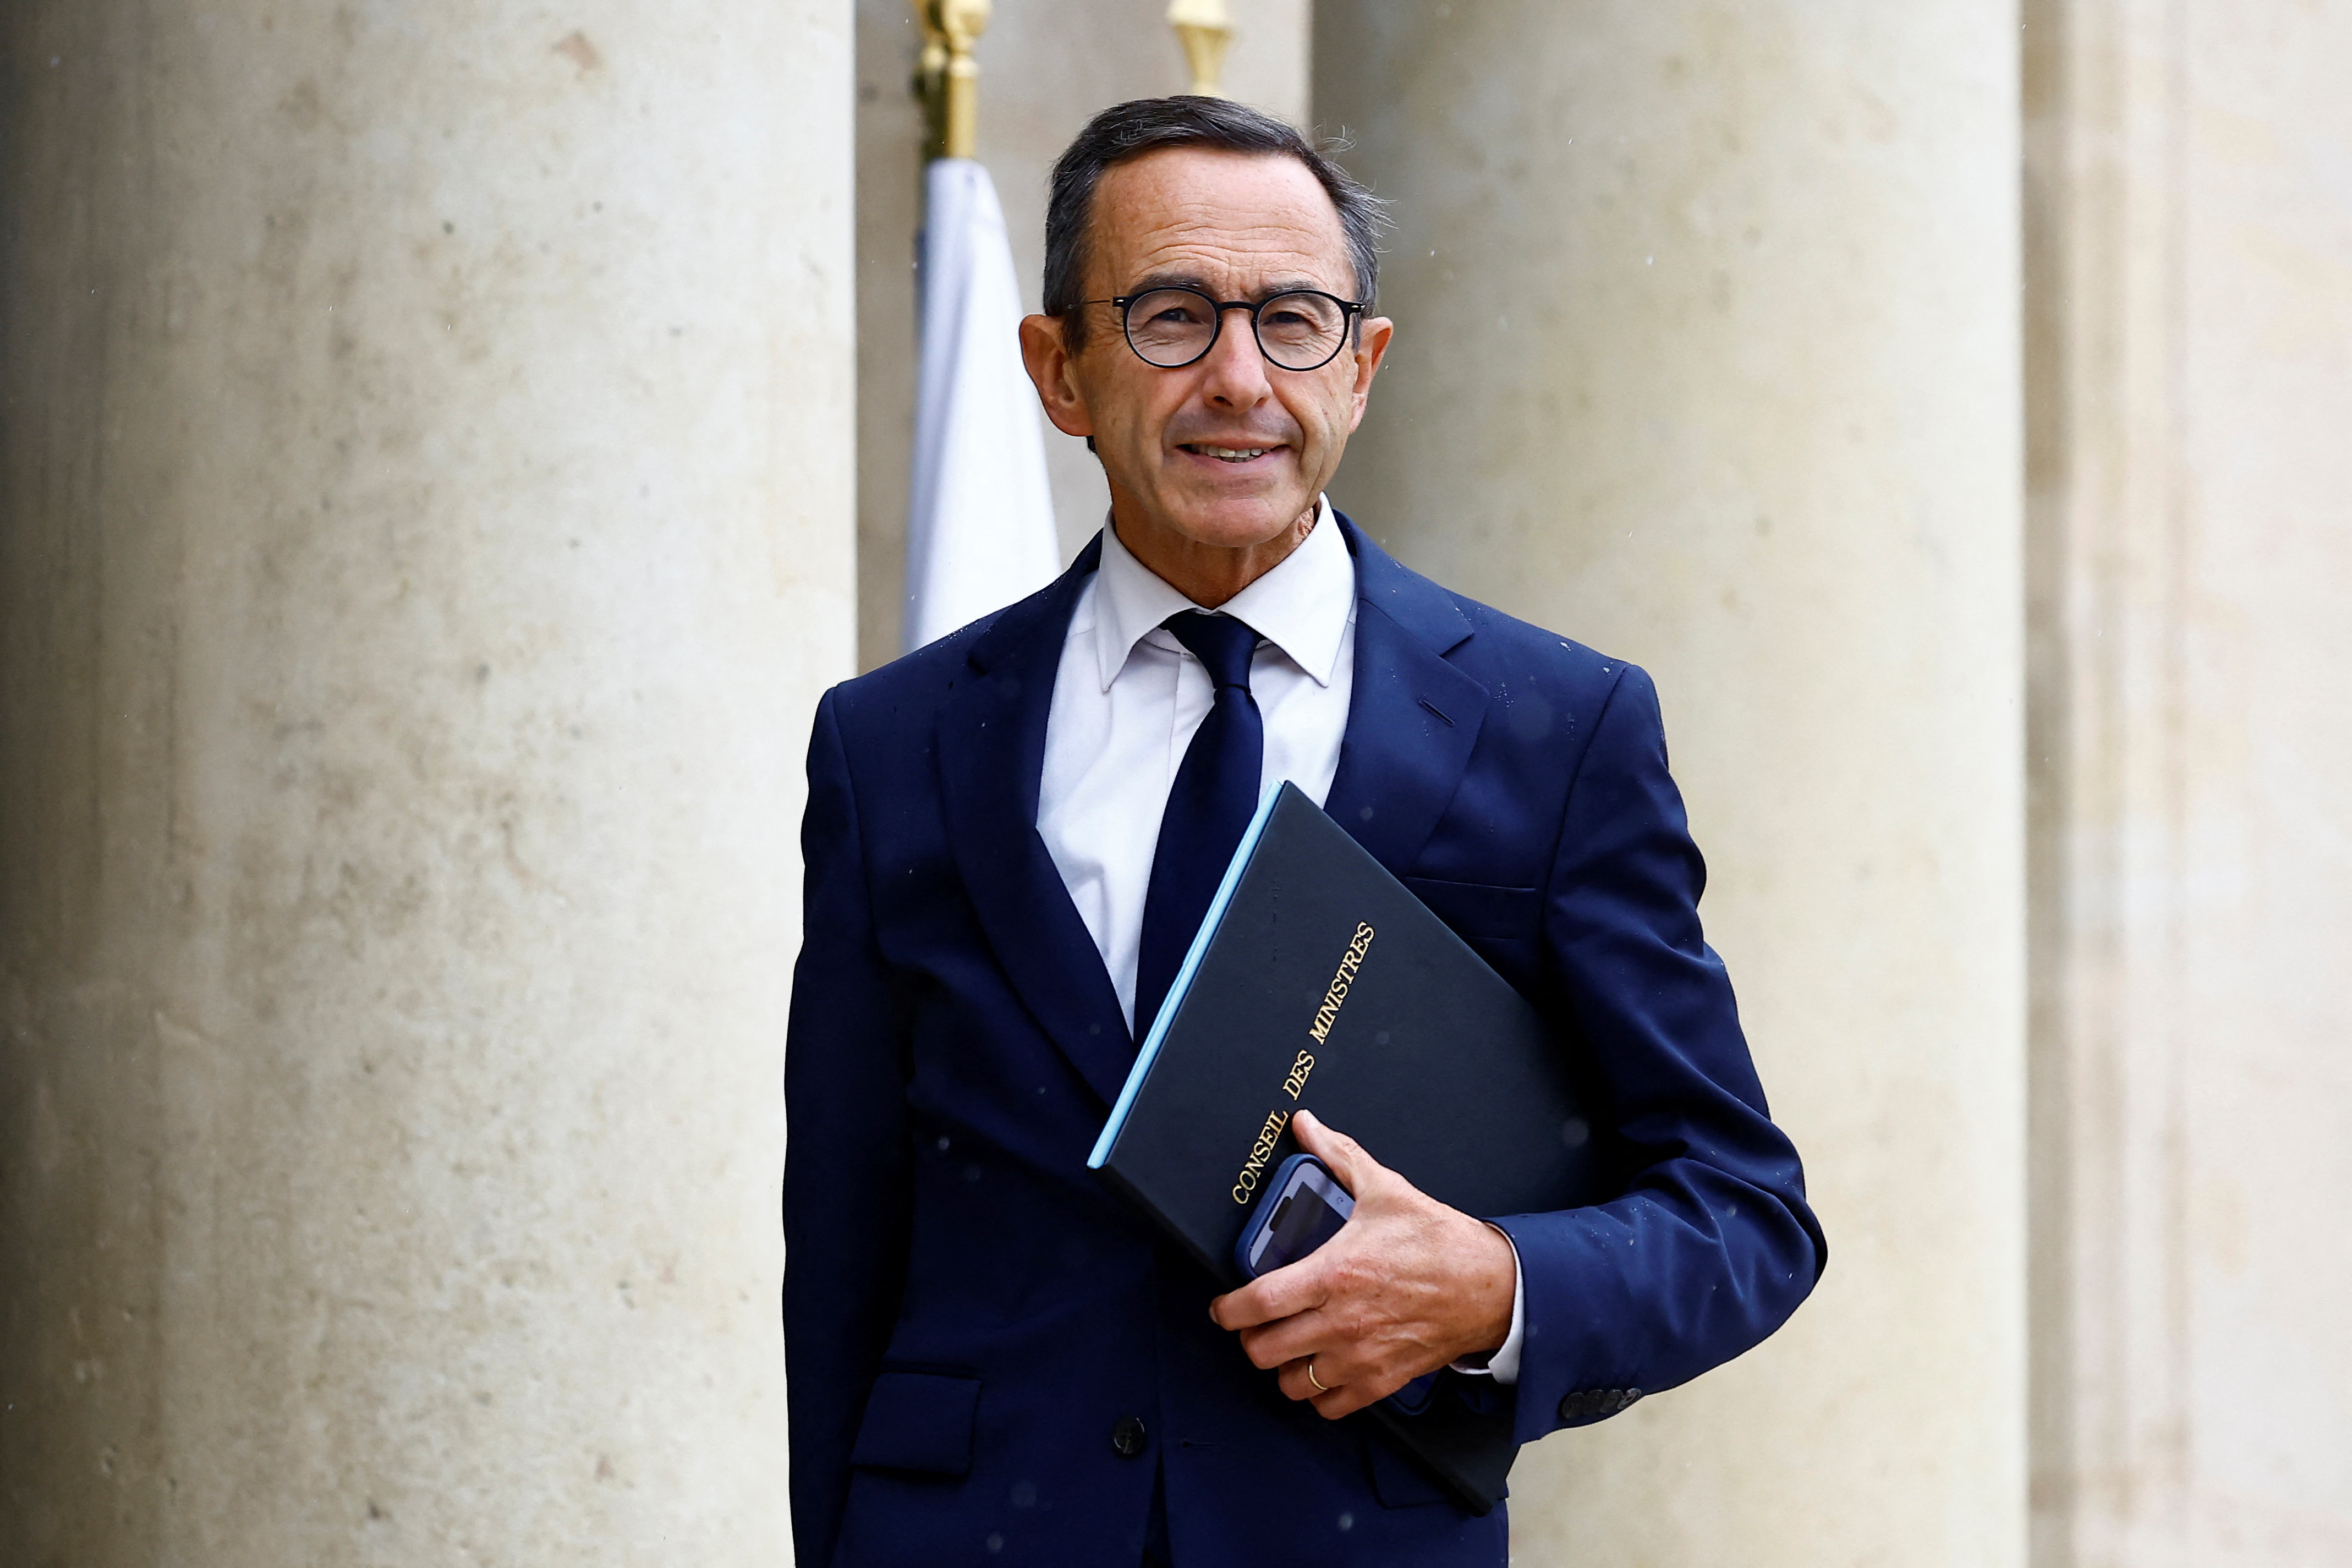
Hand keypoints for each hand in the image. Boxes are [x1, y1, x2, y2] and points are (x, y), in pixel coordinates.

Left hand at [1207, 1109, 1516, 1418]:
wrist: (1490, 1286)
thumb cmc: (1438, 1241)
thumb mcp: (1385, 1189)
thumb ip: (1338, 1156)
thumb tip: (1306, 1126)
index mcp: (1334, 1273)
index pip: (1258, 1303)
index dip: (1228, 1310)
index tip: (1222, 1307)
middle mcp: (1341, 1321)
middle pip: (1264, 1350)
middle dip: (1250, 1337)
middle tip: (1256, 1322)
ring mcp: (1360, 1357)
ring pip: (1291, 1383)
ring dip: (1282, 1365)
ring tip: (1286, 1344)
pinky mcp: (1381, 1380)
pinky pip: (1328, 1405)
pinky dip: (1317, 1392)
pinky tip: (1319, 1368)